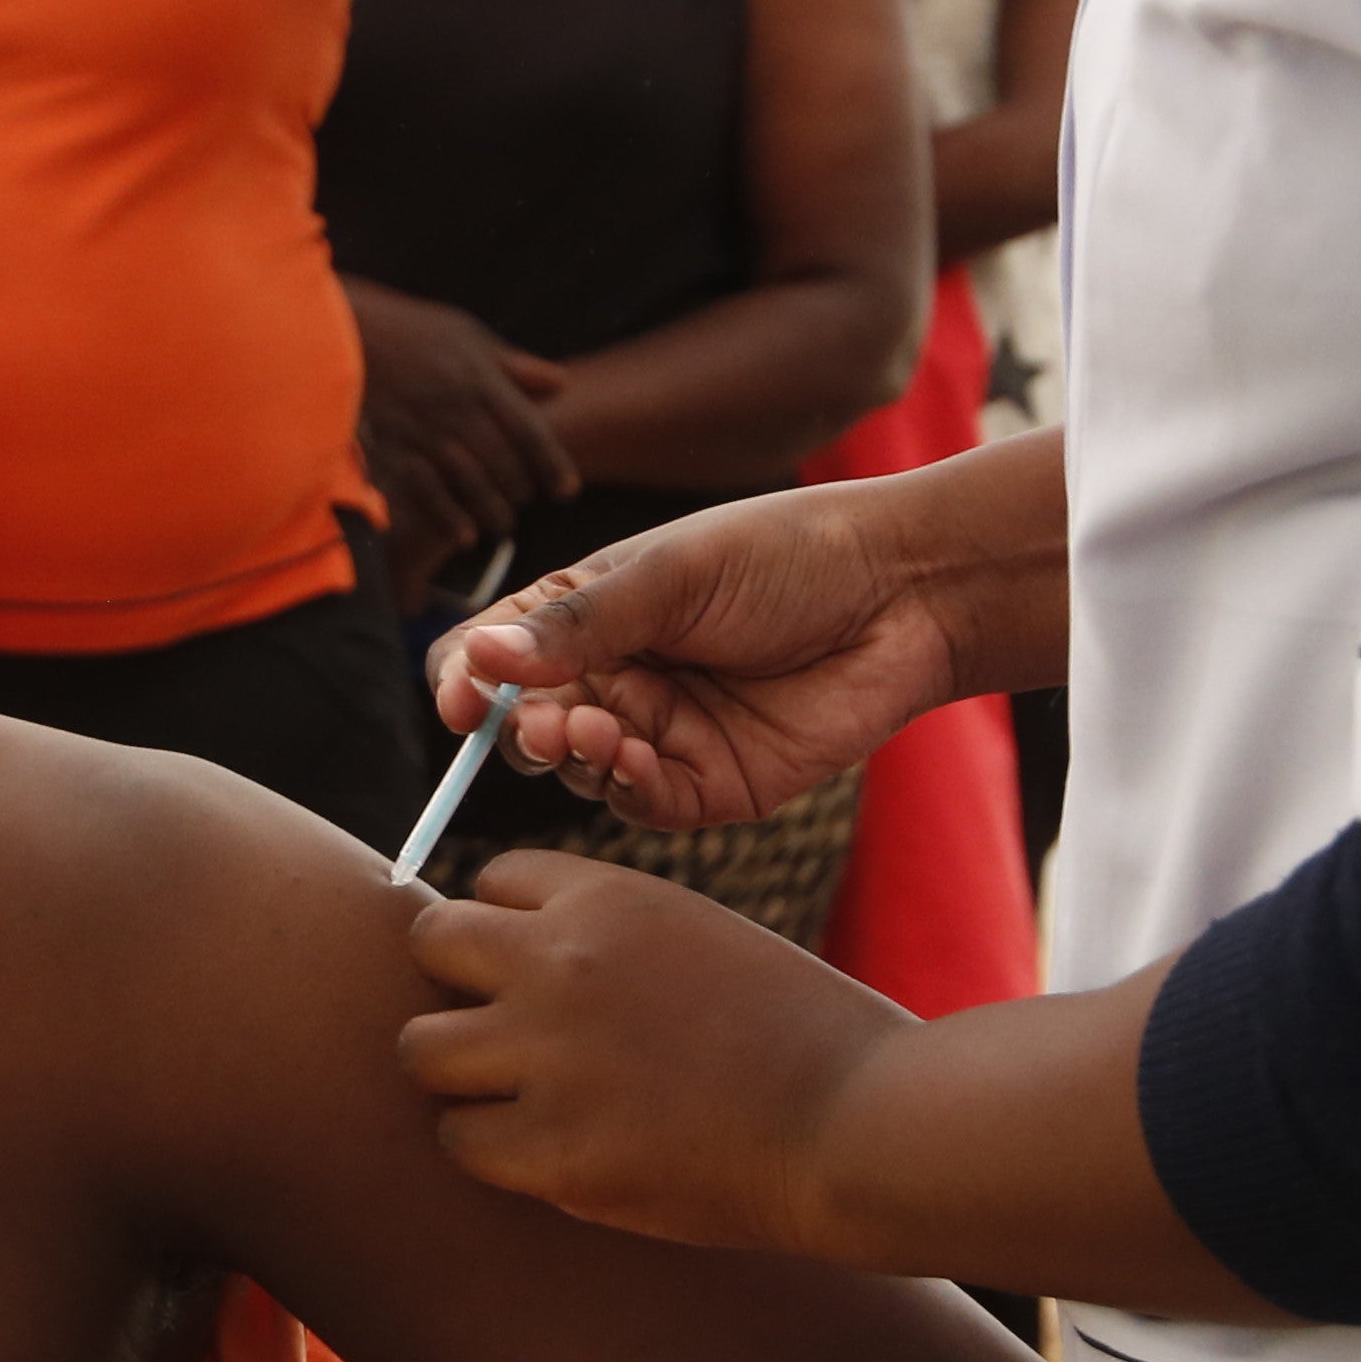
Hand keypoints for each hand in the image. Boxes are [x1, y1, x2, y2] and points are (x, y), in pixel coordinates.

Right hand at [346, 283, 572, 593]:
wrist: (348, 333)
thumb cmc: (414, 331)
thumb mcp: (468, 336)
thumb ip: (515, 366)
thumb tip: (561, 383)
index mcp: (481, 379)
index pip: (529, 431)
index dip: (553, 464)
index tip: (567, 490)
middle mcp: (457, 409)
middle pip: (504, 462)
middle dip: (522, 489)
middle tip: (528, 501)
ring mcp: (425, 431)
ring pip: (471, 482)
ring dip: (493, 510)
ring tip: (503, 525)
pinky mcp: (394, 447)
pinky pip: (426, 491)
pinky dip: (449, 517)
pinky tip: (465, 536)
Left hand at [403, 853, 914, 1251]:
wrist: (864, 1124)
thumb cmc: (804, 1038)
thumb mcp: (702, 939)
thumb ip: (610, 940)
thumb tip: (512, 960)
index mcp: (607, 897)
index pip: (491, 884)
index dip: (513, 933)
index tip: (550, 979)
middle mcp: (560, 960)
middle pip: (432, 945)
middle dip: (463, 988)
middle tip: (514, 1037)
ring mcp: (547, 1055)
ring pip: (422, 1049)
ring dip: (464, 1074)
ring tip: (524, 1099)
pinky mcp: (552, 1150)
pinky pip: (460, 1140)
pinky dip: (495, 1150)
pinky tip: (555, 1153)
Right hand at [434, 489, 979, 833]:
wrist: (903, 592)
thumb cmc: (788, 556)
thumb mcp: (673, 575)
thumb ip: (578, 623)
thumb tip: (475, 658)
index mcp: (588, 612)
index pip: (491, 654)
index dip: (462, 680)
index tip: (457, 699)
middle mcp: (613, 677)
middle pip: (522, 724)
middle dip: (515, 730)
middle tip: (536, 724)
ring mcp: (659, 735)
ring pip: (576, 771)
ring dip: (570, 758)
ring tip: (591, 731)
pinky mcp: (709, 784)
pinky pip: (641, 805)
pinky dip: (624, 790)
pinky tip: (635, 759)